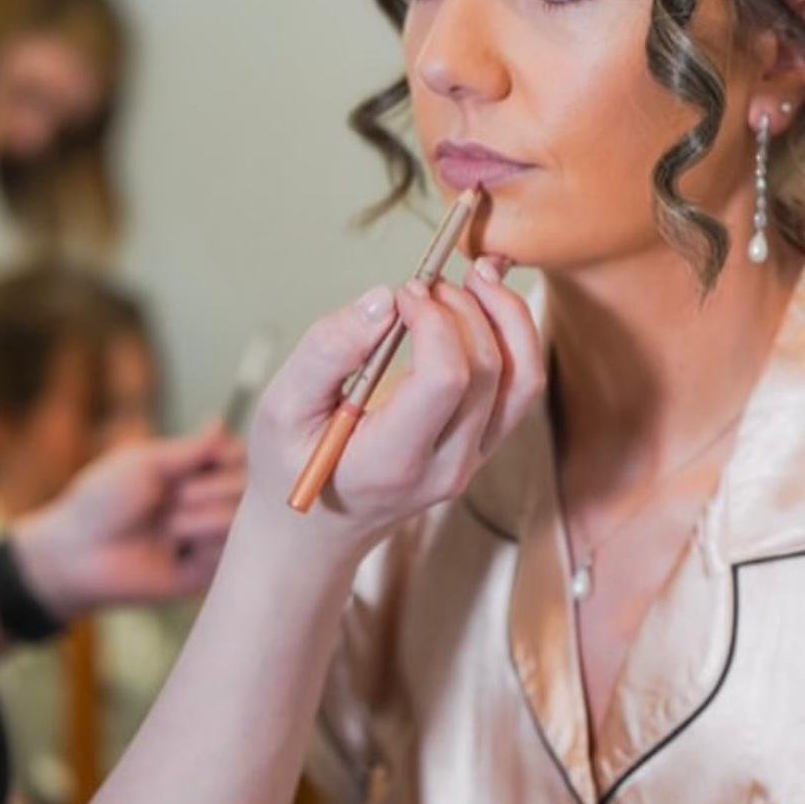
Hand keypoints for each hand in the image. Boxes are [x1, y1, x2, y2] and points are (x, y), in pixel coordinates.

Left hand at [11, 424, 246, 622]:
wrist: (78, 554)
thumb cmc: (103, 502)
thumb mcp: (146, 463)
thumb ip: (193, 448)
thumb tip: (222, 421)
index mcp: (195, 471)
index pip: (242, 454)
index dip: (227, 457)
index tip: (199, 462)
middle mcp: (210, 500)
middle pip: (247, 484)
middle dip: (205, 489)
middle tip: (171, 500)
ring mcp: (212, 535)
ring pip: (240, 516)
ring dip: (198, 519)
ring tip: (168, 530)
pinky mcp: (212, 570)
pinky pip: (231, 551)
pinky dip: (202, 547)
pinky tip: (178, 552)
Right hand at [245, 257, 545, 548]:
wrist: (317, 528)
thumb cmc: (293, 464)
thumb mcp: (282, 408)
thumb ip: (327, 352)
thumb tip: (385, 299)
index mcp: (393, 462)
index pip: (445, 381)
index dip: (434, 322)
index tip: (404, 293)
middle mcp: (447, 466)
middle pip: (489, 373)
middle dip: (465, 309)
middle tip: (426, 281)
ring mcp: (473, 459)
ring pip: (522, 378)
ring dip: (507, 315)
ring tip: (477, 275)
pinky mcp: (485, 444)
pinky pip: (521, 386)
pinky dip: (515, 335)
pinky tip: (488, 299)